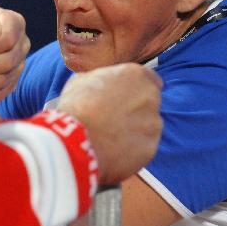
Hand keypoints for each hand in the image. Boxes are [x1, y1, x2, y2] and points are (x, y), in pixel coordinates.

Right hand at [55, 63, 161, 184]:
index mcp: (134, 75)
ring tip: (111, 137)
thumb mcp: (81, 80)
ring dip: (135, 130)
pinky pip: (143, 147)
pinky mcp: (150, 147)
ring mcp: (152, 123)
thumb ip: (100, 79)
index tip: (125, 99)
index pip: (149, 79)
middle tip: (114, 119)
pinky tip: (114, 150)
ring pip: (148, 126)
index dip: (136, 90)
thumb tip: (99, 83)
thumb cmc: (75, 108)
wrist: (74, 142)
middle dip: (136, 110)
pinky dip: (132, 150)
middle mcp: (149, 96)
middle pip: (149, 103)